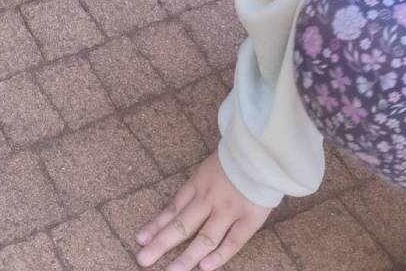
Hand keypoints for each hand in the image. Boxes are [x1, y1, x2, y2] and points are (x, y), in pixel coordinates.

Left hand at [135, 151, 272, 269]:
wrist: (264, 146)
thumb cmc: (239, 154)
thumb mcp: (211, 164)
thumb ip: (201, 183)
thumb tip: (188, 202)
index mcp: (198, 183)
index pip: (173, 209)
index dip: (157, 225)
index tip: (140, 239)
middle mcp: (209, 199)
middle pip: (181, 226)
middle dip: (161, 244)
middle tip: (143, 259)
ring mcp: (228, 210)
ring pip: (204, 238)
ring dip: (186, 257)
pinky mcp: (249, 218)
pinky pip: (232, 241)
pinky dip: (219, 256)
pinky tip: (204, 268)